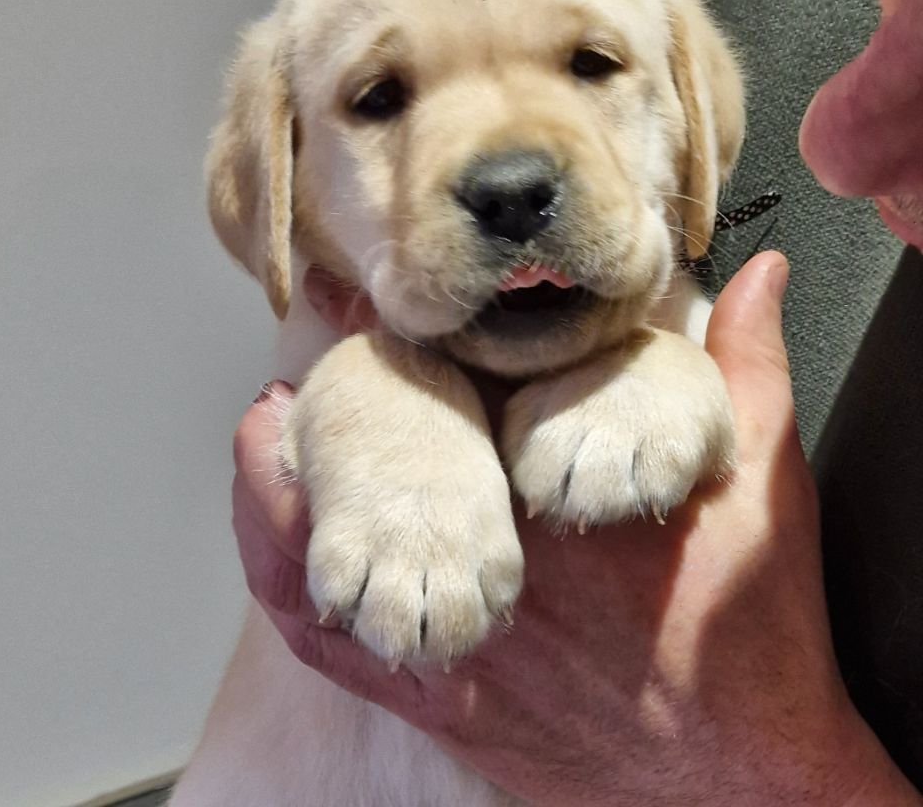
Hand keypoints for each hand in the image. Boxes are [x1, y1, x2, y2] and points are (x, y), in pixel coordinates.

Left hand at [232, 254, 918, 804]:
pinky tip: (279, 549)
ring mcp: (452, 639)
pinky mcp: (438, 702)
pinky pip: (331, 646)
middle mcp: (485, 567)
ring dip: (275, 498)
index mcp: (552, 493)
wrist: (740, 777)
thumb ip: (748, 370)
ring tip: (267, 442)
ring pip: (320, 565)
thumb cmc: (752, 632)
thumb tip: (759, 275)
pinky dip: (290, 588)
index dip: (380, 349)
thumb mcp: (764, 486)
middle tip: (295, 380)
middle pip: (363, 478)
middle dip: (315, 420)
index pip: (443, 401)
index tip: (341, 313)